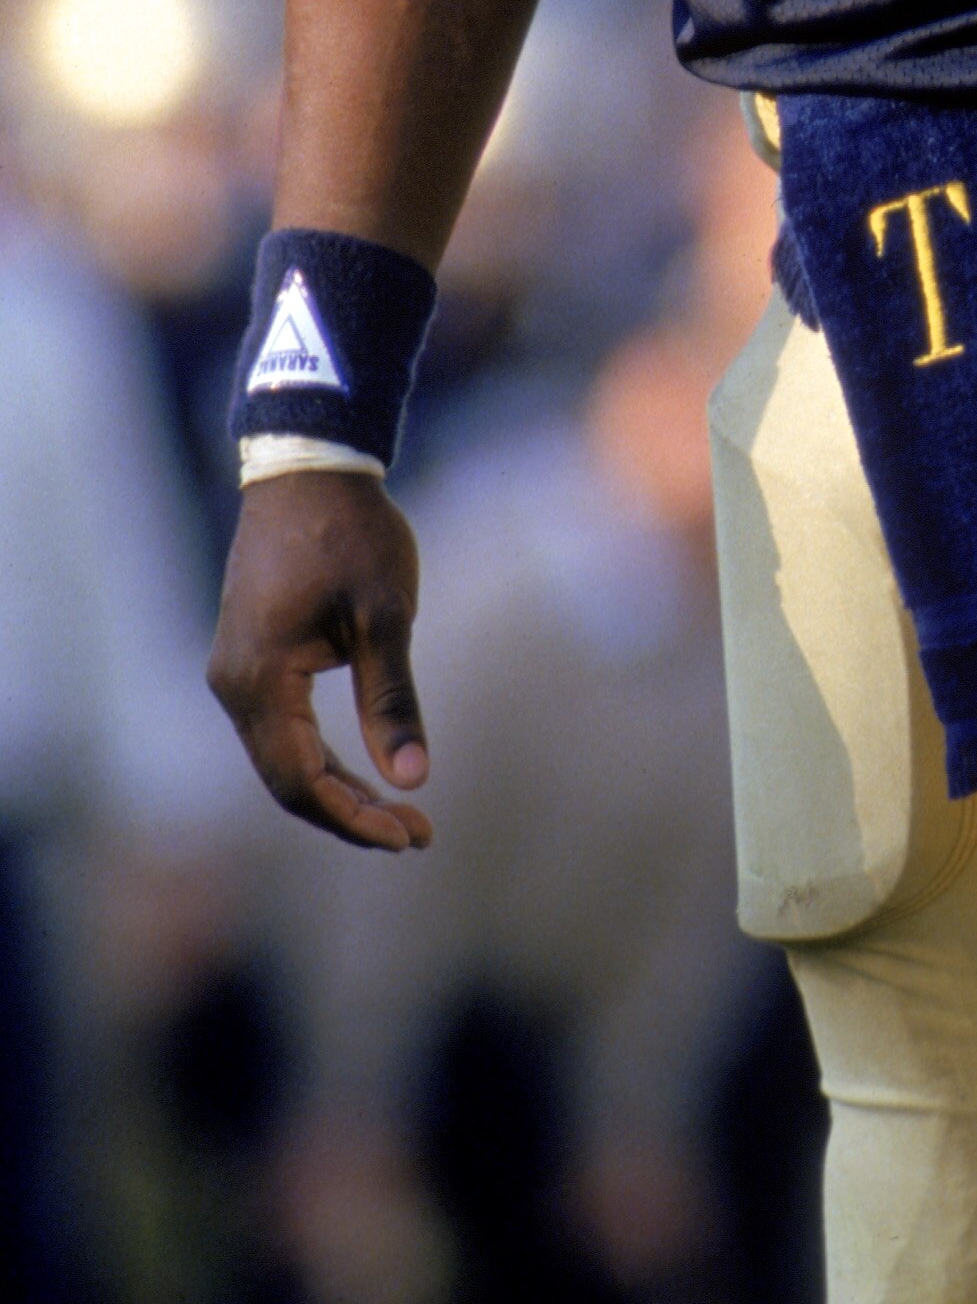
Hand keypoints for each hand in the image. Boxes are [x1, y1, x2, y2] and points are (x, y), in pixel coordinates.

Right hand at [209, 473, 432, 849]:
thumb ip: (393, 700)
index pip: (299, 780)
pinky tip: (368, 773)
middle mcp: (232, 686)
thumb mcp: (385, 616)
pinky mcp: (251, 661)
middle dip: (350, 815)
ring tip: (403, 815)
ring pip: (283, 760)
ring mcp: (236, 673)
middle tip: (418, 836)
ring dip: (338, 792)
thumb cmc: (352, 534)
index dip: (354, 818)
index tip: (411, 835)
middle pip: (286, 781)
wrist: (311, 468)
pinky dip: (323, 759)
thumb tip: (414, 779)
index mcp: (258, 680)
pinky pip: (282, 731)